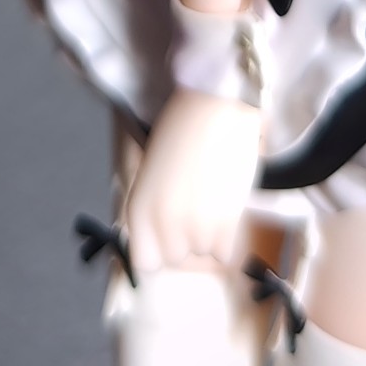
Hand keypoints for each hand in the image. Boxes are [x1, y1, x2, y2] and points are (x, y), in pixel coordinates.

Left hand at [125, 88, 262, 275]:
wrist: (217, 105)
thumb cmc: (182, 128)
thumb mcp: (152, 172)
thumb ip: (154, 208)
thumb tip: (165, 235)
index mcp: (138, 208)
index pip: (144, 261)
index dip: (158, 250)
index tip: (169, 235)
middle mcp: (161, 223)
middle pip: (174, 258)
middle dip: (185, 240)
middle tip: (195, 208)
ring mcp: (194, 226)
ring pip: (202, 253)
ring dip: (209, 234)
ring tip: (212, 197)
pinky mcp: (225, 224)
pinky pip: (225, 252)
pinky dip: (228, 236)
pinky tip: (225, 206)